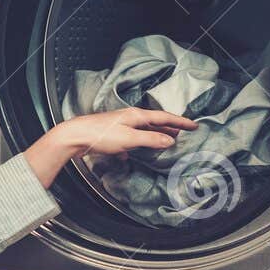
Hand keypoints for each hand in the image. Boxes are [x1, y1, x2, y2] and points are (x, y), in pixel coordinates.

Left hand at [23, 108, 198, 185]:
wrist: (75, 136)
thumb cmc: (101, 135)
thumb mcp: (129, 138)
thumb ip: (151, 139)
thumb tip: (170, 140)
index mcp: (137, 115)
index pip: (165, 117)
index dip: (181, 122)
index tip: (194, 125)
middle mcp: (131, 118)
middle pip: (156, 122)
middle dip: (171, 127)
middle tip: (185, 132)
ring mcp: (122, 126)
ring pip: (145, 130)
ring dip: (157, 135)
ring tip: (168, 140)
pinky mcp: (114, 135)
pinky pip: (133, 139)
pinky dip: (140, 145)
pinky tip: (138, 154)